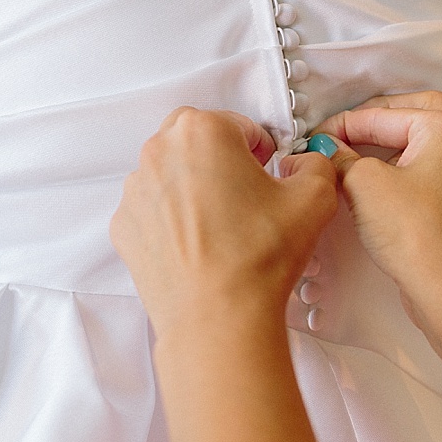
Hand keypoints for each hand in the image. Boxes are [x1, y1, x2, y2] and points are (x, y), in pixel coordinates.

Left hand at [111, 107, 336, 340]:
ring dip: (195, 187)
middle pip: (197, 139)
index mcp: (203, 131)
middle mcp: (160, 151)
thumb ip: (317, 166)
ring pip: (172, 172)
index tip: (269, 173)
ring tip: (224, 226)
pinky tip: (200, 245)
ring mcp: (135, 190)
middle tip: (247, 194)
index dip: (261, 149)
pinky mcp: (125, 225)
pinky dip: (174, 218)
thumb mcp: (315, 199)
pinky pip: (153, 208)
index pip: (239, 124)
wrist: (217, 317)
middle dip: (222, 159)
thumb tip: (307, 165)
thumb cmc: (258, 256)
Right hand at [312, 91, 441, 314]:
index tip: (317, 138)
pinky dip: (403, 167)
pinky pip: (430, 167)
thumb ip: (341, 158)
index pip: (384, 114)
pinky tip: (377, 182)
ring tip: (354, 158)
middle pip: (412, 114)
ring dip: (389, 144)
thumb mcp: (364, 185)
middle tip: (341, 135)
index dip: (343, 125)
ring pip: (423, 141)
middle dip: (373, 122)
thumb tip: (329, 149)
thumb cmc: (420, 238)